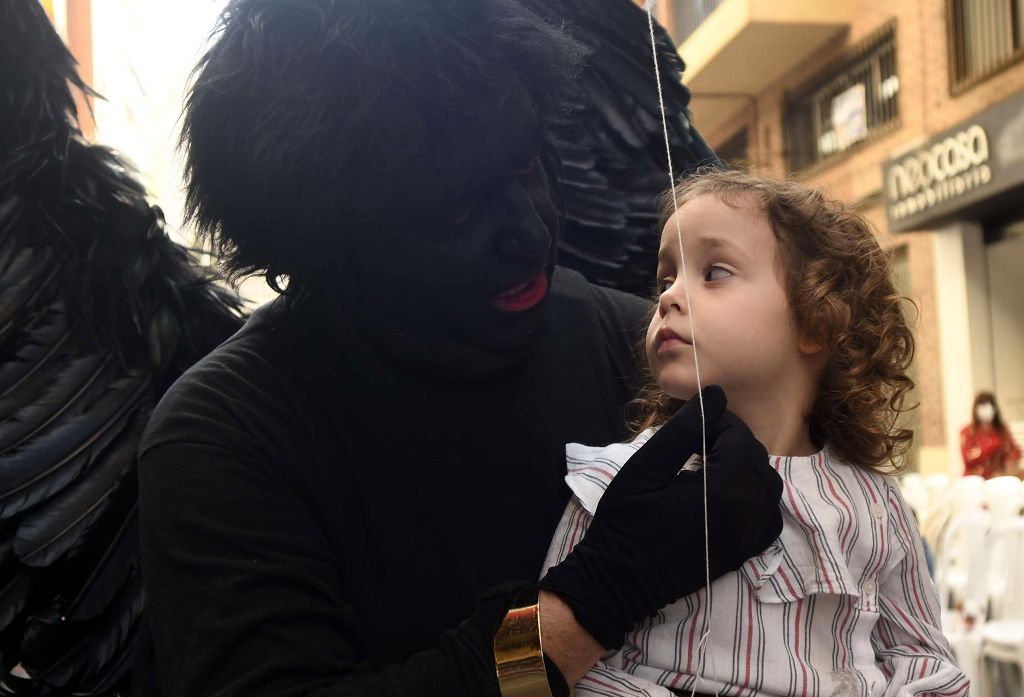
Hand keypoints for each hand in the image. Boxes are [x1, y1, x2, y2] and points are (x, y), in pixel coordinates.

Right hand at [539, 385, 782, 648]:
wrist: (619, 581)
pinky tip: (727, 494)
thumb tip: (714, 395)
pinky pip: (768, 517)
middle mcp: (749, 512)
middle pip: (756, 458)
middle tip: (695, 442)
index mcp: (728, 489)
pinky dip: (755, 498)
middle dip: (730, 442)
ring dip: (744, 467)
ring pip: (767, 485)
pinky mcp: (744, 552)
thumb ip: (683, 430)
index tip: (691, 424)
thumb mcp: (646, 468)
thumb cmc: (627, 522)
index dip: (717, 423)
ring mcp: (750, 536)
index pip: (739, 437)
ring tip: (709, 465)